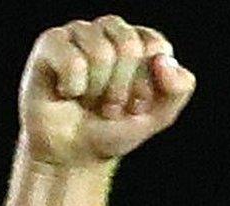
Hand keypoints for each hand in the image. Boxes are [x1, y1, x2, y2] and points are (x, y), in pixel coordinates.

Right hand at [19, 15, 195, 167]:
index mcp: (141, 41)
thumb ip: (178, 89)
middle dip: (123, 88)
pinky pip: (72, 60)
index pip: (156, 46)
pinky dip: (74, 87)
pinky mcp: (51, 42)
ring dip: (98, 90)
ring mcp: (80, 33)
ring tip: (90, 101)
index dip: (148, 84)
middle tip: (112, 106)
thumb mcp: (160, 116)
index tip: (138, 104)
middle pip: (129, 45)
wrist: (75, 151)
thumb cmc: (116, 128)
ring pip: (100, 52)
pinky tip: (67, 92)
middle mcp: (110, 31)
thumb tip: (164, 60)